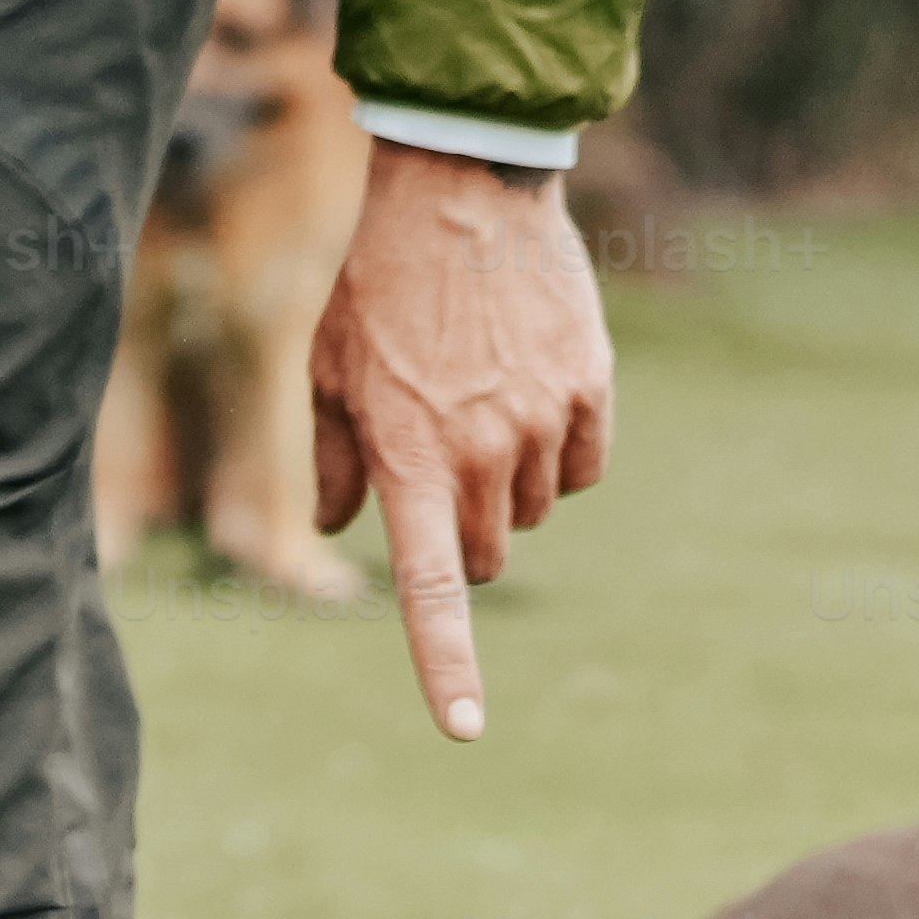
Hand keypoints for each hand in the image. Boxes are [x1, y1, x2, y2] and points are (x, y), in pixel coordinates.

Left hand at [306, 140, 611, 743]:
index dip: (448, 666)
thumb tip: (343, 528)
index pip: (434, 589)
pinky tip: (527, 391)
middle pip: (485, 557)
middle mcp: (483, 454)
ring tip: (475, 400)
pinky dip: (557, 452)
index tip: (466, 729)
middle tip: (436, 464)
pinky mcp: (590, 390)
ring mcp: (544, 423)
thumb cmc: (379, 282)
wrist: (463, 189)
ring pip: (531, 512)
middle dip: (461, 534)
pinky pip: (580, 468)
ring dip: (505, 485)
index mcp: (411, 461)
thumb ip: (334, 459)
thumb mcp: (327, 369)